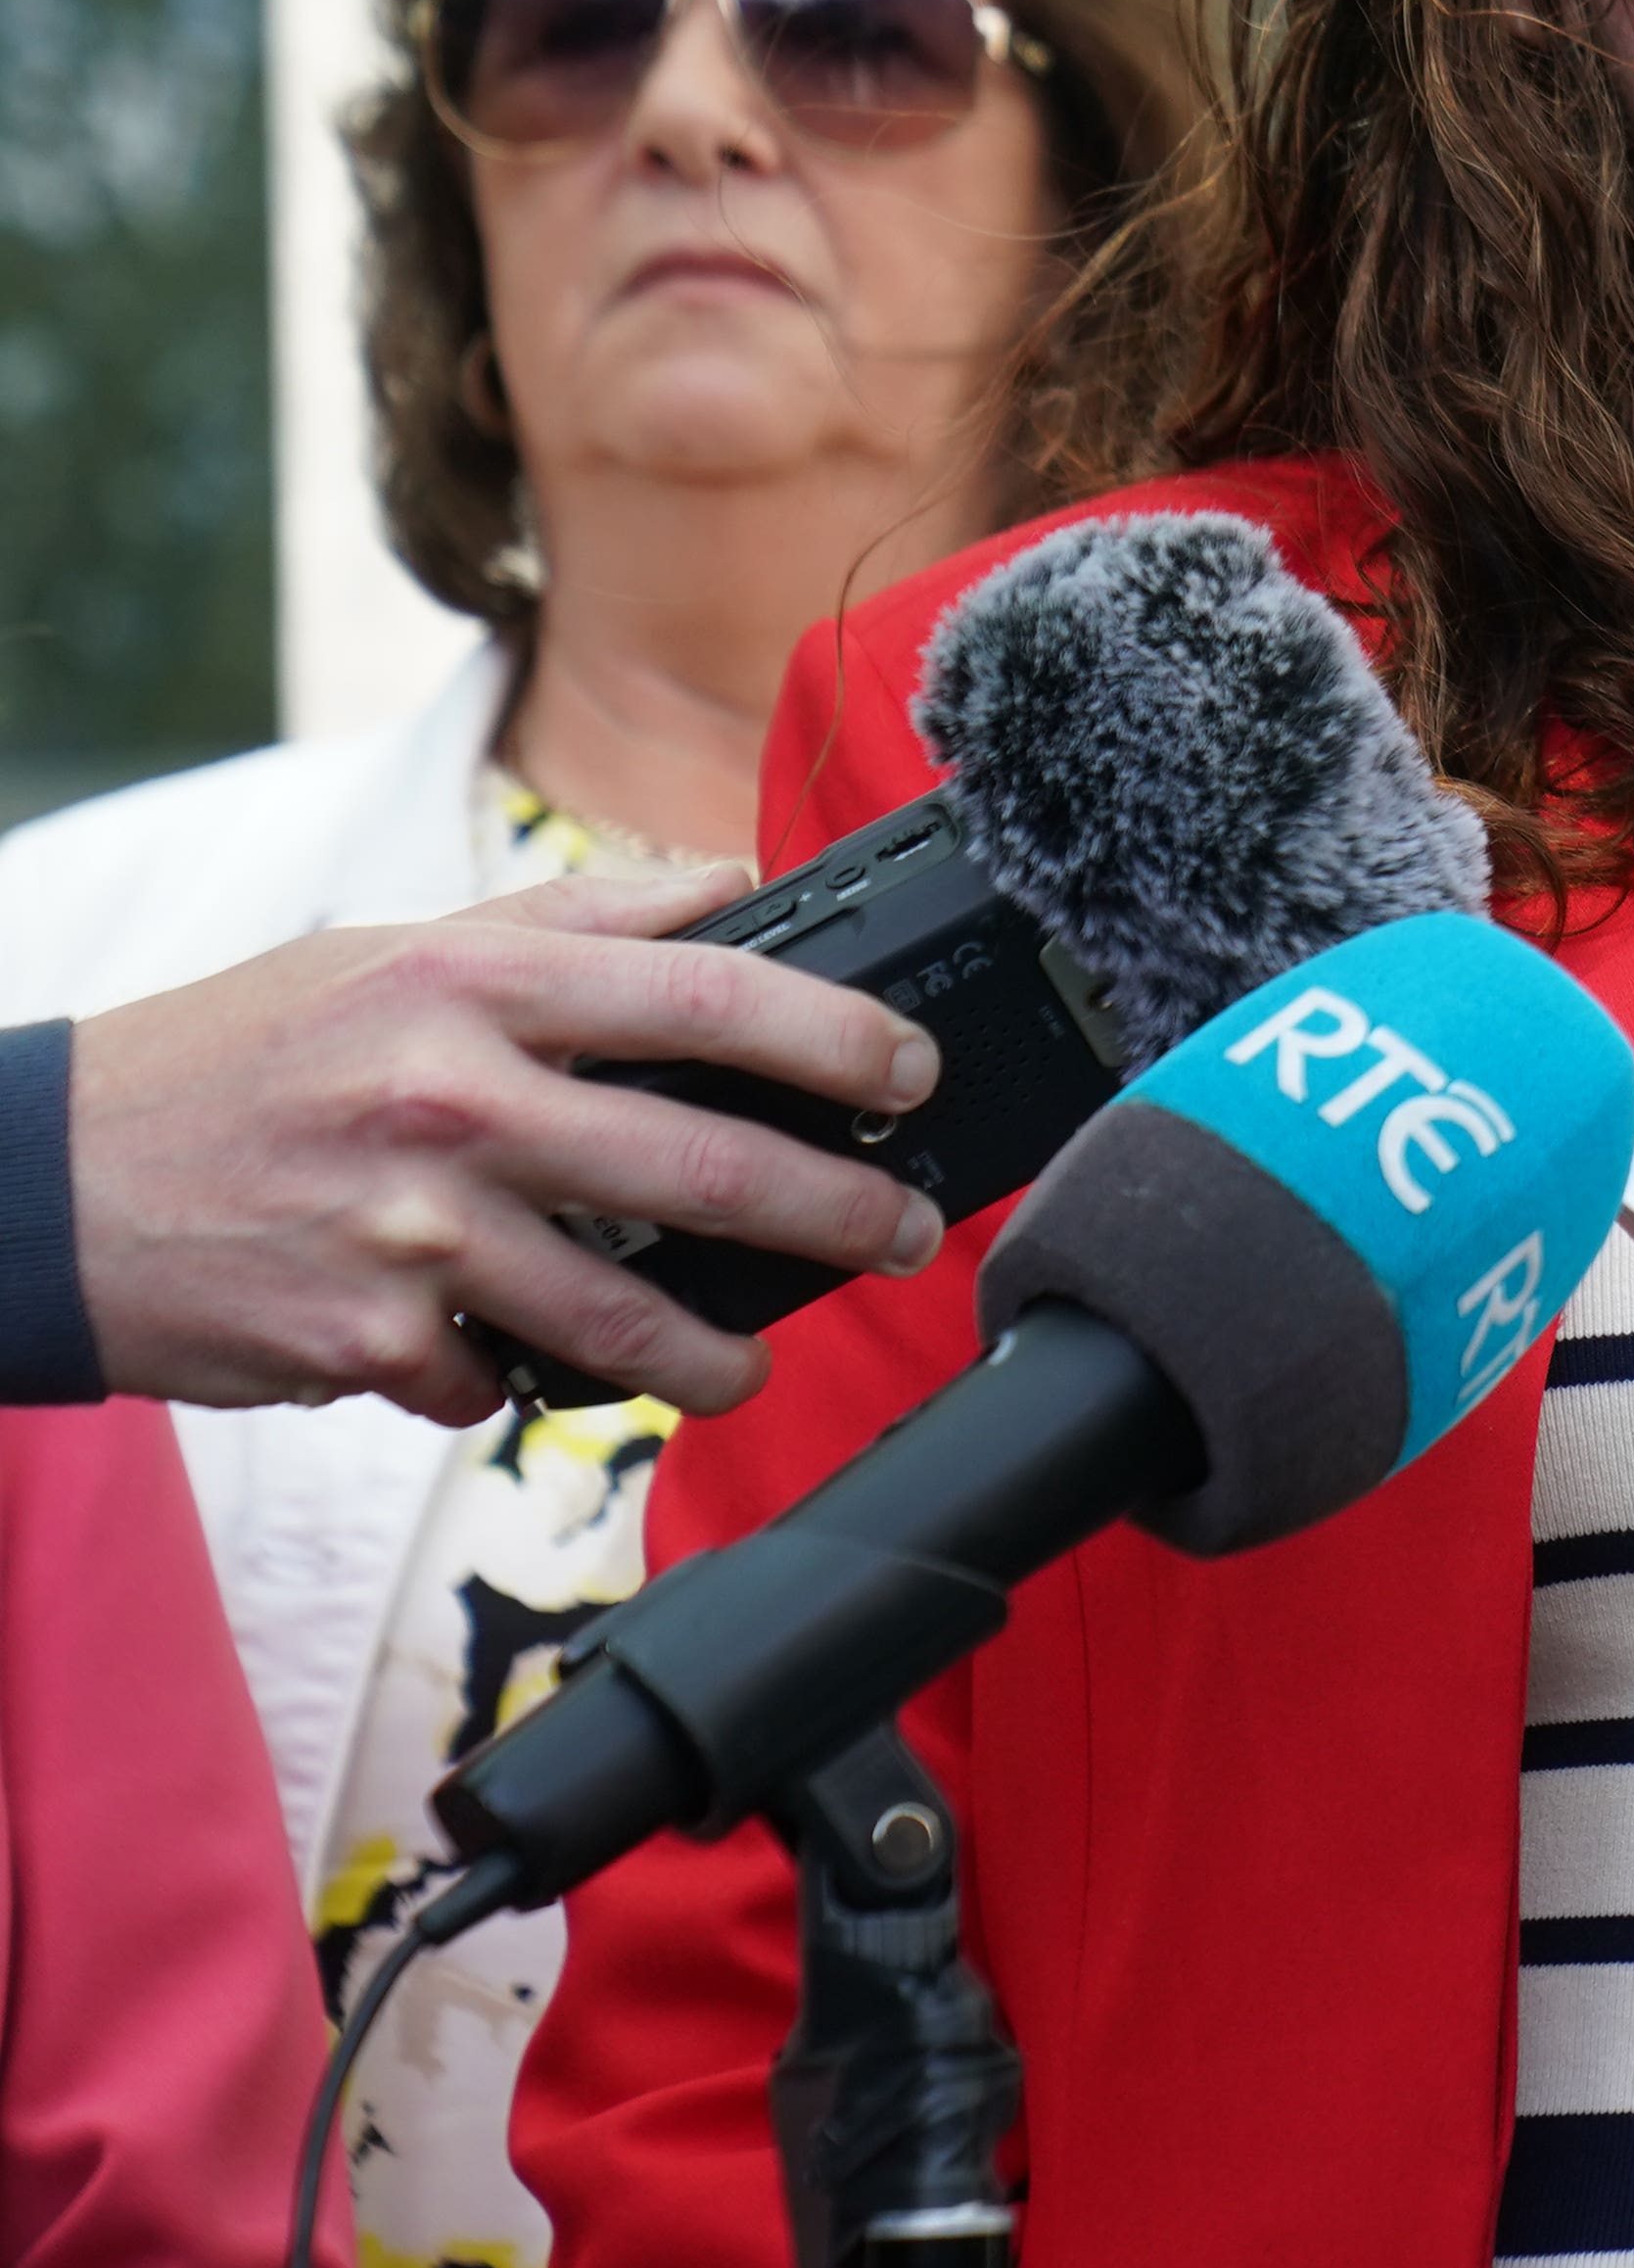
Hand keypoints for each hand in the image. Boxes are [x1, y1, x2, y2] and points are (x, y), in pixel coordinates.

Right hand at [68, 860, 946, 1419]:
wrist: (46, 1180)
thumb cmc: (243, 1056)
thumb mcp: (396, 948)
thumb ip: (578, 920)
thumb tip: (734, 887)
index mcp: (472, 984)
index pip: (707, 997)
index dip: (837, 1039)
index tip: (914, 1074)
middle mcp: (452, 1098)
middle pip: (705, 1169)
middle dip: (838, 1213)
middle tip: (905, 1230)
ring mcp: (412, 1228)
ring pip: (627, 1316)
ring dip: (719, 1355)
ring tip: (754, 1361)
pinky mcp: (368, 1336)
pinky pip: (497, 1380)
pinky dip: (520, 1380)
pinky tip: (517, 1361)